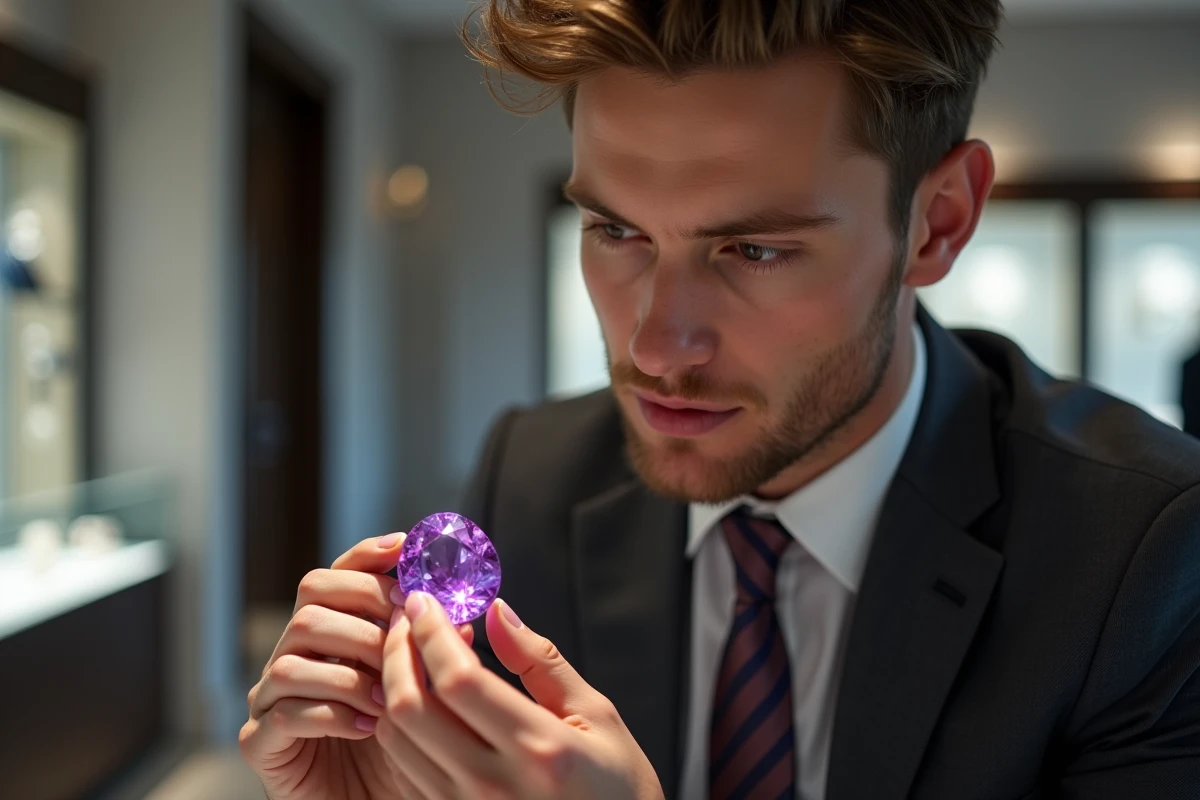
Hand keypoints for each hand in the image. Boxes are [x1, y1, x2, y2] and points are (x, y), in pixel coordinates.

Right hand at [238, 533, 475, 799]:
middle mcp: (298, 655)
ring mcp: (272, 697)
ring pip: (292, 655)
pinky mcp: (260, 743)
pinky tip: (366, 727)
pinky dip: (329, 714)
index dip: (369, 556)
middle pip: (311, 599)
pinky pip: (282, 712)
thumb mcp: (429, 696)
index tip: (405, 547)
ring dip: (348, 670)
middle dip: (363, 611)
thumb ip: (439, 655)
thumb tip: (462, 615)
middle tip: (402, 636)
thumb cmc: (403, 750)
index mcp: (335, 633)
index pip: (340, 575)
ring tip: (389, 697)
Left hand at [376, 590, 664, 799]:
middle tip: (410, 618)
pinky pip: (404, 767)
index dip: (432, 632)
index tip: (427, 600)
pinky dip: (400, 724)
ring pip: (397, 738)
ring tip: (412, 653)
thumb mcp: (597, 715)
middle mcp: (493, 785)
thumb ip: (541, 661)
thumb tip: (497, 612)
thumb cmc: (618, 788)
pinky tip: (420, 697)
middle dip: (399, 650)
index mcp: (539, 749)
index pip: (458, 680)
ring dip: (393, 686)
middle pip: (411, 708)